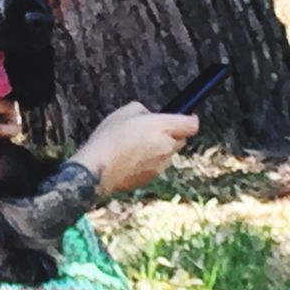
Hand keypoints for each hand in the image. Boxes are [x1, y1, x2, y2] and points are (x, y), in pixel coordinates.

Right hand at [73, 101, 198, 194]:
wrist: (97, 170)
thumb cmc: (109, 138)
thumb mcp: (123, 112)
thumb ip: (142, 111)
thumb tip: (148, 116)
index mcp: (162, 128)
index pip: (192, 124)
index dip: (190, 119)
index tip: (186, 116)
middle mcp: (167, 147)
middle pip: (181, 140)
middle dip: (172, 135)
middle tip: (152, 130)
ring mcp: (161, 165)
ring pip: (168, 154)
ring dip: (159, 149)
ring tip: (135, 146)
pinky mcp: (151, 178)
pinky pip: (157, 166)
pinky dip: (149, 162)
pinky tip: (129, 159)